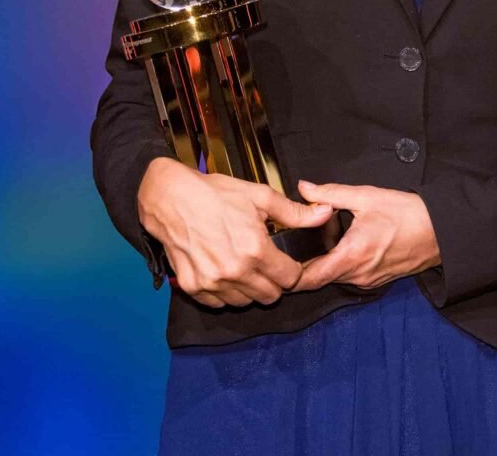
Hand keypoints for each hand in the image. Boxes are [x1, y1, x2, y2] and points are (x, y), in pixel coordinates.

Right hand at [137, 157, 334, 307]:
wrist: (171, 198)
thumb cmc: (215, 194)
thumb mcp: (260, 196)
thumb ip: (295, 213)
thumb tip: (325, 215)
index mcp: (255, 250)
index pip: (290, 279)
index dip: (292, 270)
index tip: (285, 261)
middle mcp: (235, 271)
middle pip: (270, 295)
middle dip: (274, 281)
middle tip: (265, 263)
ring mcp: (212, 282)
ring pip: (245, 302)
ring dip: (250, 289)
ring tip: (244, 266)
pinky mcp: (194, 287)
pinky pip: (219, 303)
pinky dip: (225, 293)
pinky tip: (224, 272)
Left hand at [292, 181, 440, 291]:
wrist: (442, 232)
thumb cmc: (410, 214)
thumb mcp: (367, 196)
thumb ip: (331, 193)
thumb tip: (304, 188)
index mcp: (352, 255)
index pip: (309, 278)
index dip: (289, 273)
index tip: (278, 260)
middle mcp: (358, 274)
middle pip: (318, 279)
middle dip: (303, 266)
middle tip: (289, 248)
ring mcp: (368, 280)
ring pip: (334, 278)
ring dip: (323, 265)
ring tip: (313, 245)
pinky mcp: (377, 279)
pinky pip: (350, 276)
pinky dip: (340, 266)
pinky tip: (340, 247)